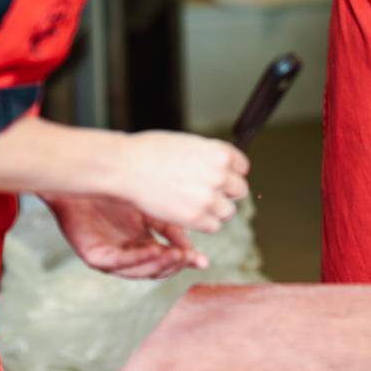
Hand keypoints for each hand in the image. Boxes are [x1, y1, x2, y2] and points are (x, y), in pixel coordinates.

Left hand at [44, 193, 204, 277]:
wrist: (86, 176)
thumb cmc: (117, 189)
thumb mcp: (152, 207)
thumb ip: (172, 226)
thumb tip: (196, 244)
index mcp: (141, 244)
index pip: (166, 260)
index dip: (184, 261)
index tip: (203, 260)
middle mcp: (126, 254)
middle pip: (154, 270)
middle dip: (174, 265)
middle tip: (189, 257)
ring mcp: (109, 257)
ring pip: (138, 271)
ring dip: (159, 264)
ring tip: (176, 255)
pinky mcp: (94, 255)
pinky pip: (119, 263)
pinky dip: (138, 258)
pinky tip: (154, 248)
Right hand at [115, 131, 249, 233]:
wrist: (127, 166)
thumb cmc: (152, 151)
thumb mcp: (190, 143)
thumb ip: (210, 156)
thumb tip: (223, 166)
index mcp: (221, 154)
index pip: (243, 167)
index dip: (230, 172)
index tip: (219, 176)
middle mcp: (220, 175)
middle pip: (240, 191)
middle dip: (226, 192)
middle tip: (206, 192)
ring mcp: (209, 198)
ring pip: (228, 212)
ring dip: (216, 210)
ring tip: (195, 203)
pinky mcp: (195, 218)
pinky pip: (213, 226)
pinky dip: (204, 223)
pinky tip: (189, 213)